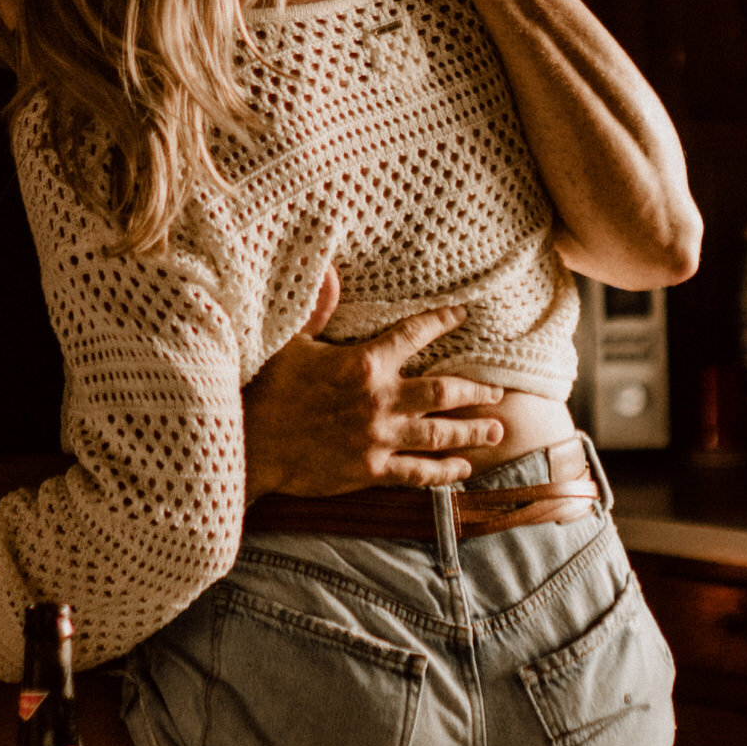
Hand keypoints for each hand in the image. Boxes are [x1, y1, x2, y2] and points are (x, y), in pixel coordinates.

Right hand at [242, 266, 504, 495]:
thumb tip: (332, 272)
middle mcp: (380, 400)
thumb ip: (319, 308)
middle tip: (497, 391)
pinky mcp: (370, 470)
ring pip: (439, 434)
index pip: (413, 335)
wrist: (249, 444)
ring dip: (472, 431)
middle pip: (443, 392)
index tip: (461, 315)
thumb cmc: (266, 388)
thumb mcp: (290, 340)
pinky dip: (444, 472)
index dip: (440, 322)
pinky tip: (463, 470)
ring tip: (497, 430)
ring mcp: (379, 438)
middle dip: (475, 391)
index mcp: (363, 363)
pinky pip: (417, 473)